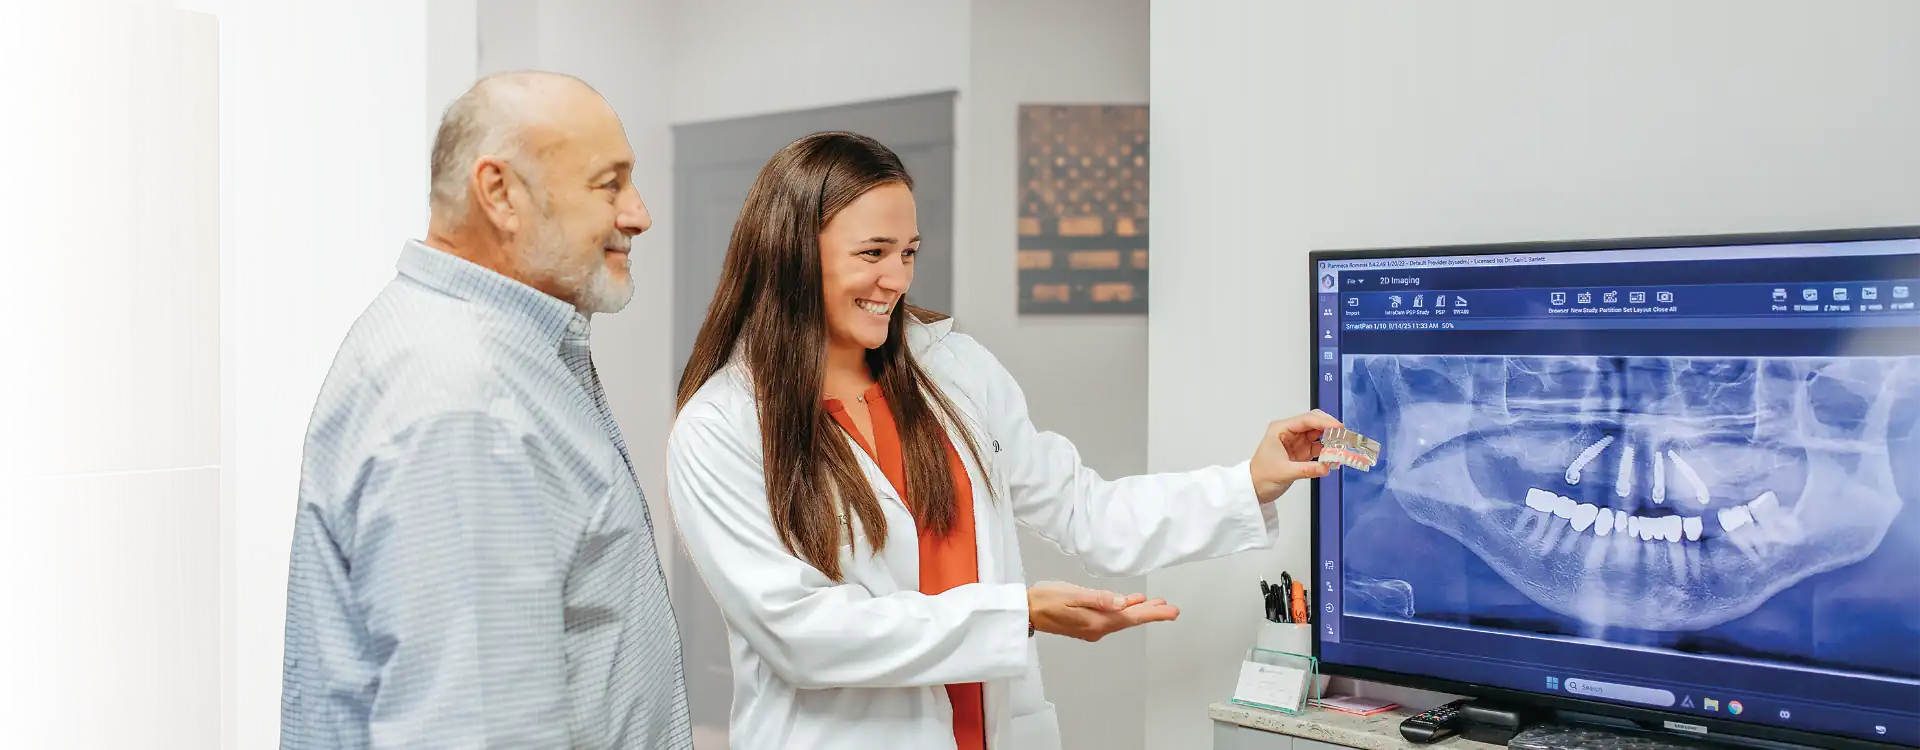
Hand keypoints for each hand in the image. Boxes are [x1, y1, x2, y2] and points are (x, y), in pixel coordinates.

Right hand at [1027, 579, 1178, 642]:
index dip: (1153, 614)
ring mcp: (1091, 627)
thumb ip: (1100, 598)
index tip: (1172, 611)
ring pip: (1122, 618)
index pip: (1132, 618)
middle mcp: (1098, 628)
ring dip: (1139, 611)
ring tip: (1156, 604)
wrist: (1024, 611)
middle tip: (1171, 609)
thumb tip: (1124, 603)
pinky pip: (1111, 617)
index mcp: (1097, 621)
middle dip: (1151, 613)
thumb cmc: (1045, 598)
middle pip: (1129, 620)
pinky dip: (1123, 610)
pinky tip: (1129, 603)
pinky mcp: (1085, 622)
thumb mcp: (1073, 594)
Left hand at [1250, 409, 1344, 502]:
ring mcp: (1296, 441)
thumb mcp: (1284, 472)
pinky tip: (1334, 455)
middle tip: (1343, 435)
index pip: (1305, 420)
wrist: (1254, 488)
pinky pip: (1319, 446)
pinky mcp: (1302, 451)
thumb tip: (1325, 467)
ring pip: (1318, 434)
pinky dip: (1328, 450)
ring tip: (1342, 446)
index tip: (1338, 426)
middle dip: (1329, 427)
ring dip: (1331, 439)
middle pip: (1314, 422)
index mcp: (1280, 429)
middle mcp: (1289, 432)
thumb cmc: (1260, 476)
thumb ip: (1306, 469)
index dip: (1324, 421)